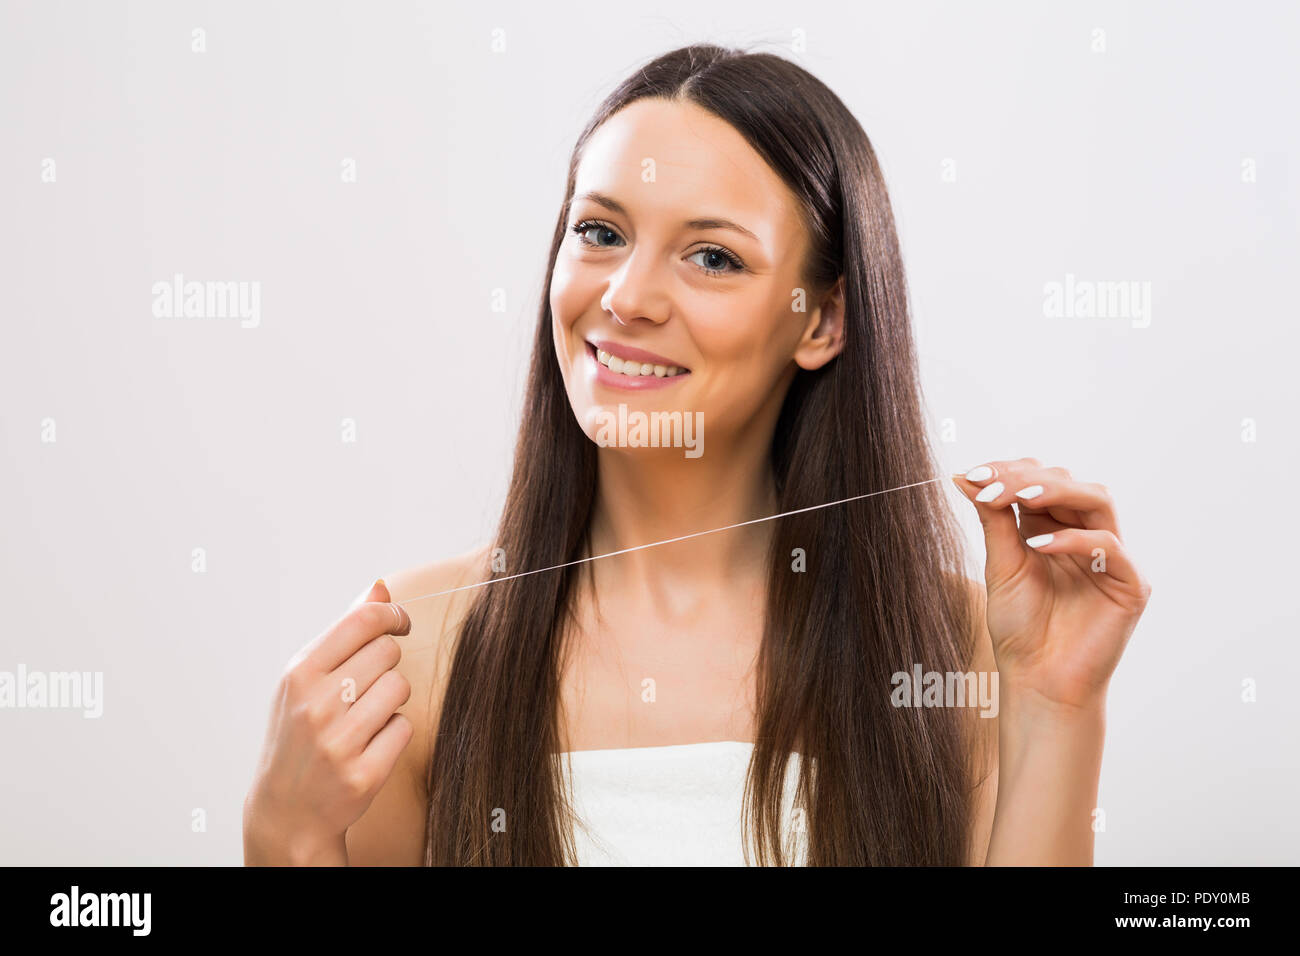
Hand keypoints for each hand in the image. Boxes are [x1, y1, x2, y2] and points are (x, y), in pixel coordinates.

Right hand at [243, 579, 413, 864]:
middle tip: (367, 685)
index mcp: (299, 674)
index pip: (363, 620)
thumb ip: (343, 633)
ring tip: (364, 717)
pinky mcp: (363, 773)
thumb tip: (379, 588)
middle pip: (388, 652)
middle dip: (387, 664)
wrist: (286, 811)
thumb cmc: (298, 735)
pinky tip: (369, 745)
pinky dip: (393, 733)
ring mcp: (339, 741)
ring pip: (400, 688)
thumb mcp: (305, 680)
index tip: (400, 622)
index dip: (392, 614)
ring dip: (391, 699)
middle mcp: (316, 705)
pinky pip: (404, 727)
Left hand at [953, 458, 1151, 712]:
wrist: (1037, 680)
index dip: (1010, 471)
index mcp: (1052, 528)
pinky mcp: (1130, 584)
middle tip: (991, 482)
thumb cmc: (1019, 627)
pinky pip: (1111, 548)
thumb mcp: (1000, 564)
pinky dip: (1075, 540)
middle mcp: (1084, 535)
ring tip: (1019, 496)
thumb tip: (964, 475)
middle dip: (1028, 478)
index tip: (973, 473)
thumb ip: (991, 518)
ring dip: (1056, 491)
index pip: (1041, 480)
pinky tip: (1039, 546)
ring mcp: (1112, 558)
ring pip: (1098, 501)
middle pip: (1070, 483)